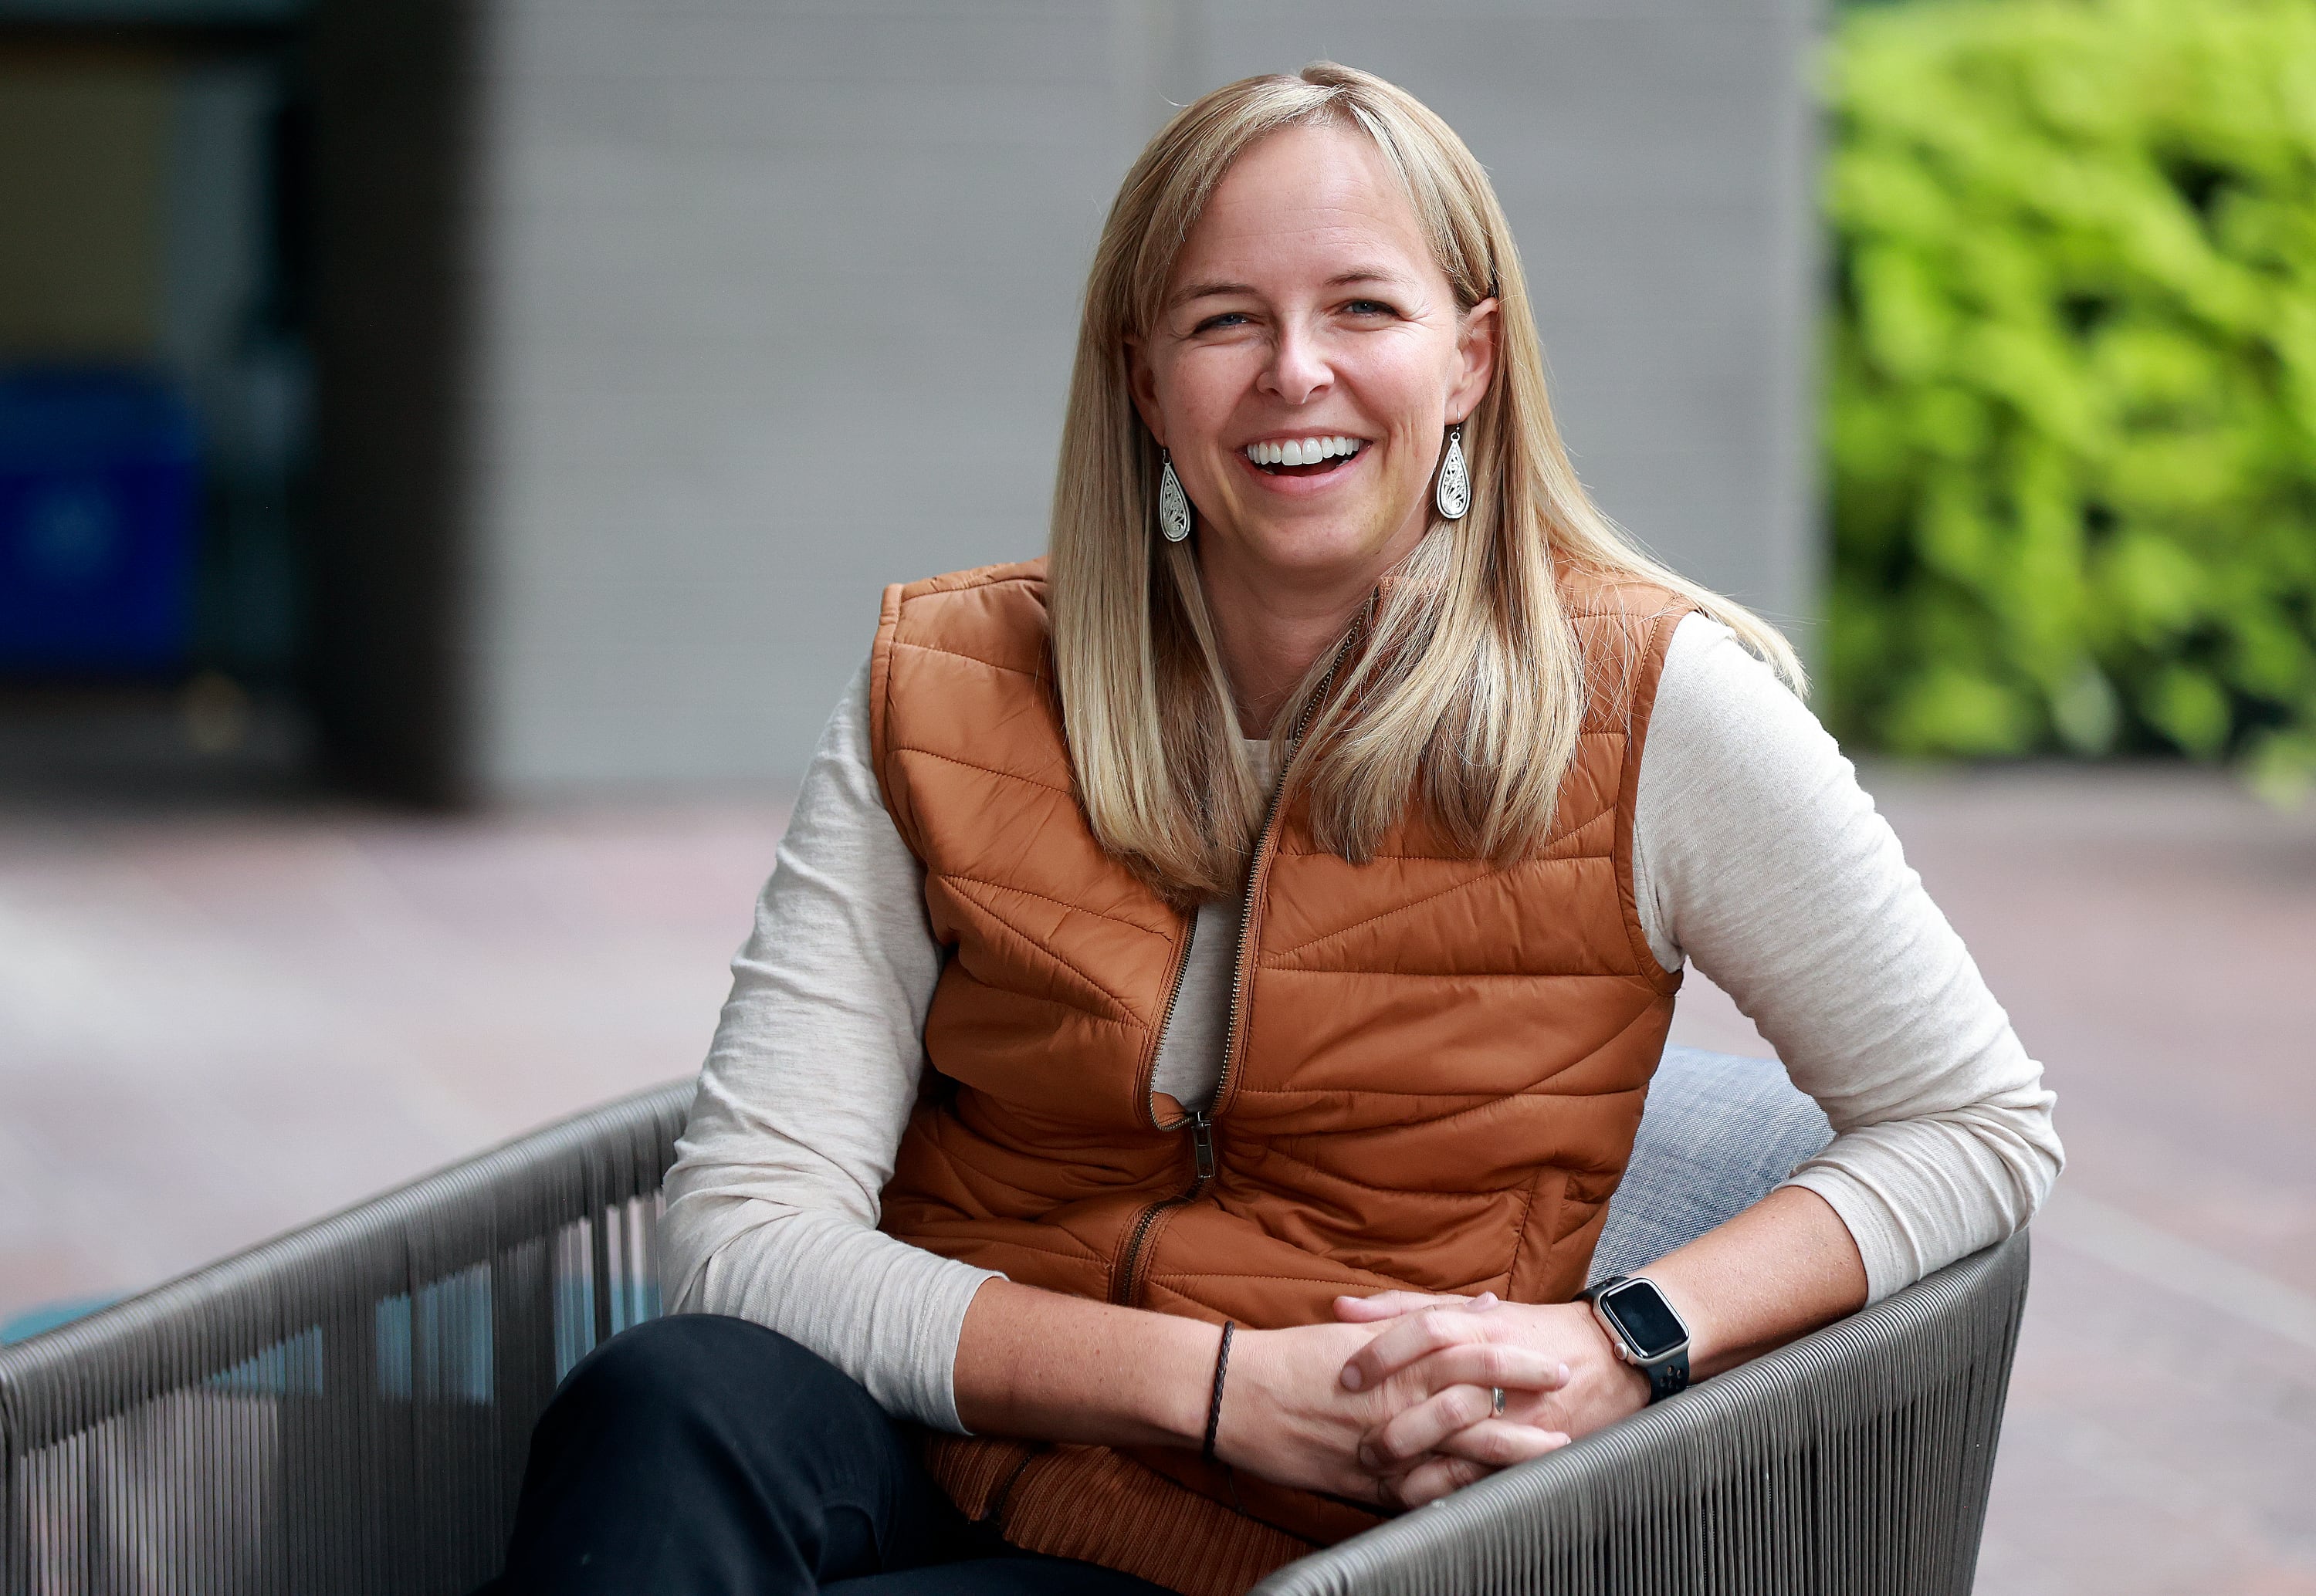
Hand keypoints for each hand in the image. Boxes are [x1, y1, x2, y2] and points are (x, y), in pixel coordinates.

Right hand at [1212, 1316, 1570, 1508]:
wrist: (1236, 1395)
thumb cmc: (1294, 1358)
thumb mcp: (1362, 1329)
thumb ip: (1425, 1318)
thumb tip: (1485, 1306)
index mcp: (1394, 1356)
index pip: (1470, 1350)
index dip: (1517, 1356)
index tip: (1553, 1358)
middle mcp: (1396, 1396)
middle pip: (1477, 1395)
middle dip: (1526, 1398)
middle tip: (1570, 1397)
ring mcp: (1385, 1442)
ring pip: (1461, 1448)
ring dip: (1513, 1450)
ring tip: (1556, 1450)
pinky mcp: (1370, 1481)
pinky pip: (1426, 1492)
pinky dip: (1463, 1493)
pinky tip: (1495, 1496)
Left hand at [1331, 1290, 1648, 1505]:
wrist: (1608, 1355)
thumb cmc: (1528, 1329)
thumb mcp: (1467, 1309)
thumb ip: (1403, 1307)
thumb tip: (1341, 1310)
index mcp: (1480, 1326)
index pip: (1426, 1330)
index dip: (1383, 1352)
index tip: (1348, 1376)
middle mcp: (1499, 1367)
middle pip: (1441, 1388)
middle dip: (1394, 1418)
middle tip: (1355, 1438)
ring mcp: (1520, 1411)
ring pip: (1463, 1438)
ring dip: (1418, 1458)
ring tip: (1378, 1469)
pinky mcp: (1535, 1446)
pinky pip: (1488, 1472)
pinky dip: (1451, 1484)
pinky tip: (1417, 1491)